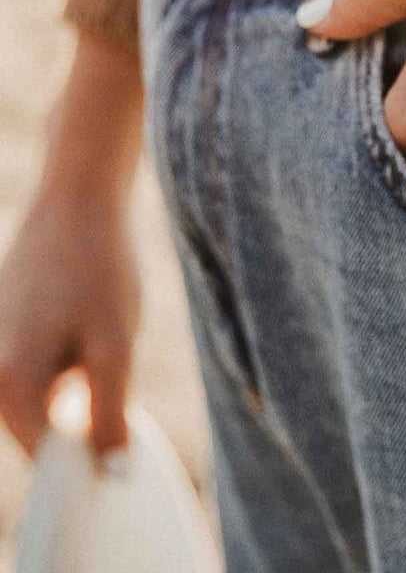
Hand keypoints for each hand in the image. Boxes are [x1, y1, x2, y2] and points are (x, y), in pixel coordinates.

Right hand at [0, 34, 142, 463]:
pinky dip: (67, 365)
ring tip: (96, 332)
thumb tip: (110, 473)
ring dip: (77, 388)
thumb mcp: (116, 344)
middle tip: (110, 364)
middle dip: (85, 417)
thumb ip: (108, 413)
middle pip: (42, 432)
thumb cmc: (99, 269)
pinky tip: (84, 323)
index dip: (92, 461)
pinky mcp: (2, 336)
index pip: (48, 460)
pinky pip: (37, 373)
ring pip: (42, 400)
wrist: (78, 201)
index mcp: (8, 387)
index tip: (124, 446)